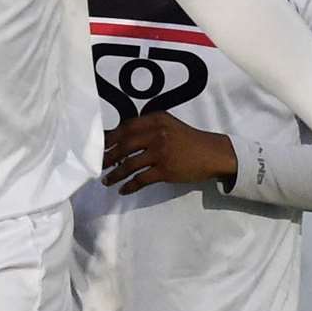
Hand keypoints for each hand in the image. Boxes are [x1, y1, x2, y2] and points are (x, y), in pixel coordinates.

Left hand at [101, 112, 237, 194]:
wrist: (213, 154)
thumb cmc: (188, 140)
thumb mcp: (168, 125)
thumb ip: (147, 128)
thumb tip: (117, 137)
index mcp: (156, 120)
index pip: (125, 127)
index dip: (110, 138)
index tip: (98, 146)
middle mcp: (157, 134)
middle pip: (123, 146)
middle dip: (107, 156)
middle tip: (98, 165)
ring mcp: (161, 152)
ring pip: (129, 164)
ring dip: (115, 174)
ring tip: (106, 180)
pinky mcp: (166, 170)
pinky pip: (141, 179)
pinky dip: (129, 186)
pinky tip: (123, 190)